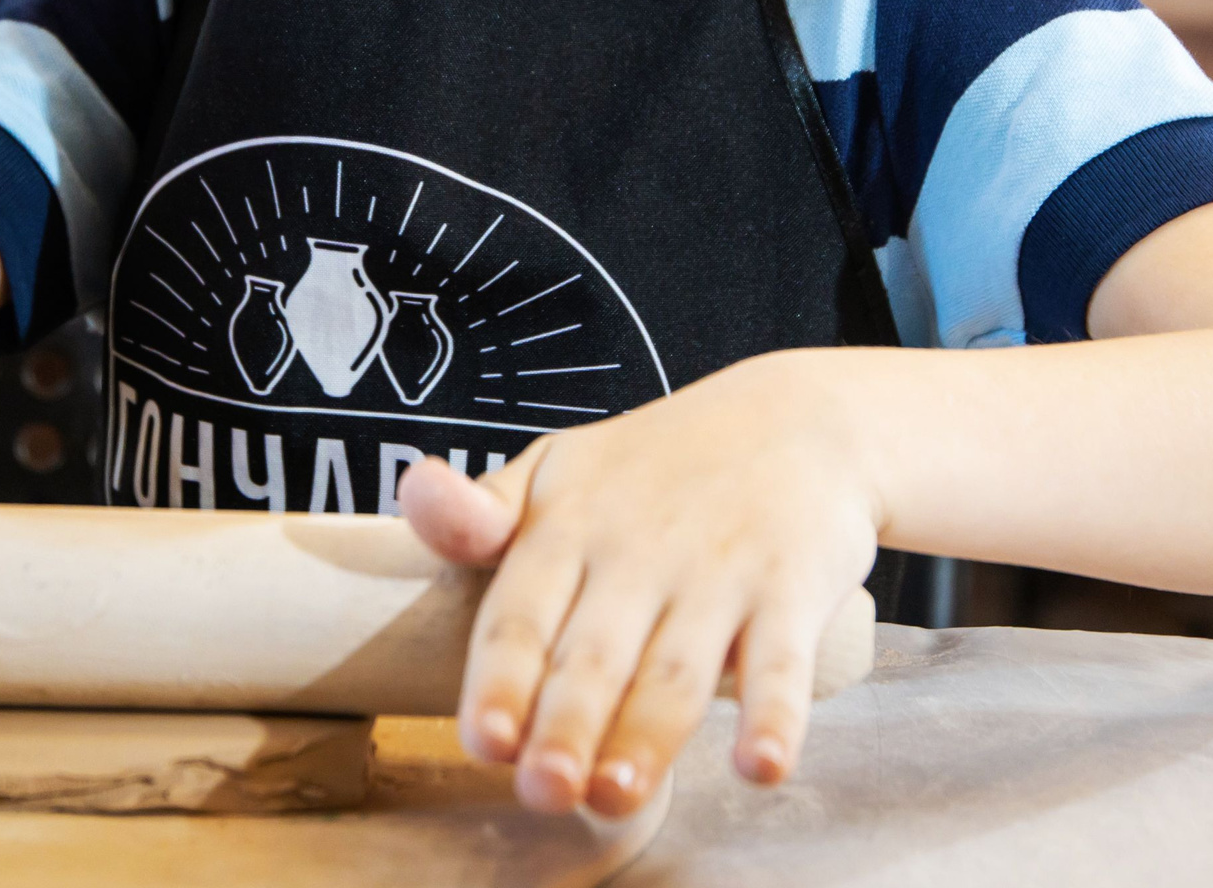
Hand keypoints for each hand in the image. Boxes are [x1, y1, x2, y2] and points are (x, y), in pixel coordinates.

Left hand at [398, 355, 878, 817]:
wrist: (797, 418)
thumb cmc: (655, 466)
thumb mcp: (558, 469)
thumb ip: (481, 511)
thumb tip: (415, 496)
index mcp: (569, 524)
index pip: (523, 611)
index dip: (502, 677)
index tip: (485, 740)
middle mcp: (640, 549)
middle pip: (594, 653)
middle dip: (566, 723)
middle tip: (544, 789)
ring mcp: (719, 570)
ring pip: (677, 669)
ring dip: (647, 736)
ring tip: (615, 795)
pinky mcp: (792, 588)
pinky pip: (782, 662)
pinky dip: (775, 716)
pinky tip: (760, 766)